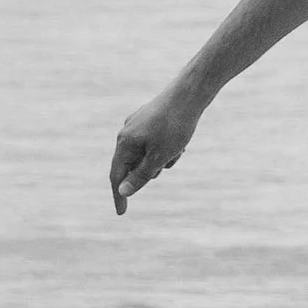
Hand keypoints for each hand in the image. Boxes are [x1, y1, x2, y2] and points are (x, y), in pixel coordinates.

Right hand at [109, 81, 204, 213]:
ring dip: (164, 158)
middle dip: (153, 170)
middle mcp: (126, 133)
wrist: (190, 94)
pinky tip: (182, 139)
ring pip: (148, 154)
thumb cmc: (175, 126)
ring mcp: (137, 125)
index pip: (117, 176)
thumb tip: (122, 192)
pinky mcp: (150, 120)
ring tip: (180, 146)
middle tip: (172, 157)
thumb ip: (141, 176)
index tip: (122, 213)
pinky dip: (168, 148)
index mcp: (124, 143)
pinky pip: (155, 143)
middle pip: (135, 165)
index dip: (119, 196)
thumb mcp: (159, 157)